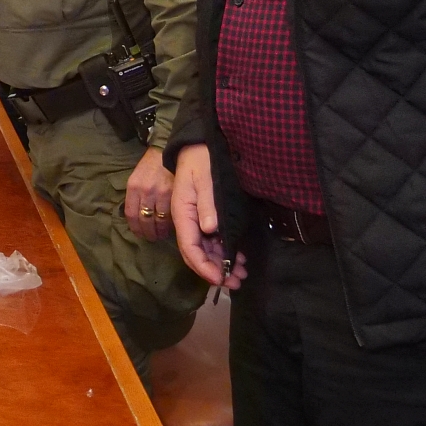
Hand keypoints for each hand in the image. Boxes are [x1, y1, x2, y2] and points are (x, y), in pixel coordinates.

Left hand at [124, 146, 174, 241]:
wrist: (166, 150)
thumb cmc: (150, 166)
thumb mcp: (136, 178)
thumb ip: (136, 196)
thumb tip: (138, 218)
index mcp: (133, 187)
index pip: (131, 215)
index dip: (135, 228)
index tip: (140, 234)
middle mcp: (146, 191)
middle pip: (145, 220)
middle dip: (148, 233)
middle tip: (152, 238)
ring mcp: (161, 192)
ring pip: (159, 220)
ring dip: (160, 232)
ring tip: (161, 235)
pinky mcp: (175, 193)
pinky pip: (172, 215)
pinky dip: (170, 224)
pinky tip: (171, 228)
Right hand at [170, 144, 244, 289]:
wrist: (199, 144)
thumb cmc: (202, 159)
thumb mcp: (205, 178)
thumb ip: (207, 202)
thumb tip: (210, 229)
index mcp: (183, 213)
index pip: (189, 247)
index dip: (204, 266)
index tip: (221, 278)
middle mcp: (186, 220)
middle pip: (196, 253)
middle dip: (215, 271)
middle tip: (237, 281)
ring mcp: (195, 219)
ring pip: (205, 250)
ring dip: (221, 263)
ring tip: (242, 273)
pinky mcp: (204, 216)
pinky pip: (211, 241)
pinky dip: (224, 251)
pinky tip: (239, 256)